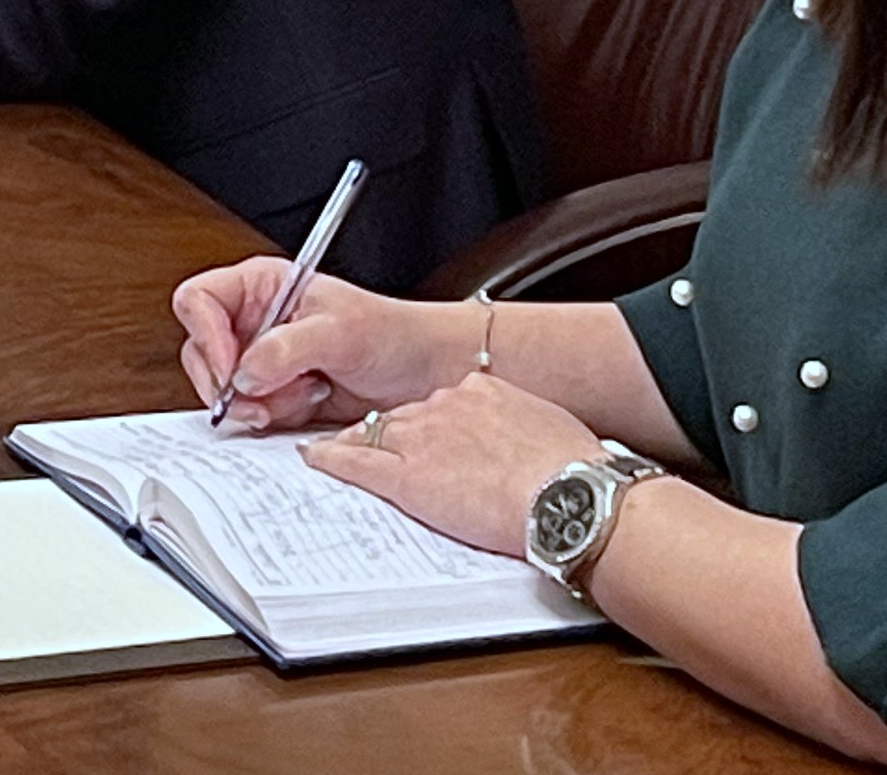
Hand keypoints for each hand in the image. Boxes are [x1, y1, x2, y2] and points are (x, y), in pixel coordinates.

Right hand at [170, 259, 479, 432]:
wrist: (426, 373)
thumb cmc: (393, 335)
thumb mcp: (340, 331)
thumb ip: (286, 347)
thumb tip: (245, 372)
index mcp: (262, 287)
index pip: (200, 301)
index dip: (207, 335)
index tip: (232, 367)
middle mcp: (255, 321)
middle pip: (201, 352)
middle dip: (229, 382)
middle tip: (260, 398)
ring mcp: (262, 361)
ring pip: (223, 390)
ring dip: (258, 402)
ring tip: (302, 394)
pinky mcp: (274, 395)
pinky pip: (248, 413)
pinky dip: (272, 417)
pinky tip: (307, 404)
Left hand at [300, 371, 607, 557]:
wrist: (569, 494)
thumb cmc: (572, 469)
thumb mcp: (549, 431)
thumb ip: (521, 428)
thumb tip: (524, 441)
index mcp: (483, 392)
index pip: (439, 402)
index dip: (428, 422)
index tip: (426, 433)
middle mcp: (445, 406)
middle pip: (403, 416)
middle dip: (391, 434)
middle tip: (381, 447)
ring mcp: (422, 440)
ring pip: (373, 434)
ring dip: (353, 442)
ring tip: (333, 450)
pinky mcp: (407, 477)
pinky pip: (356, 463)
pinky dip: (331, 460)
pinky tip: (314, 459)